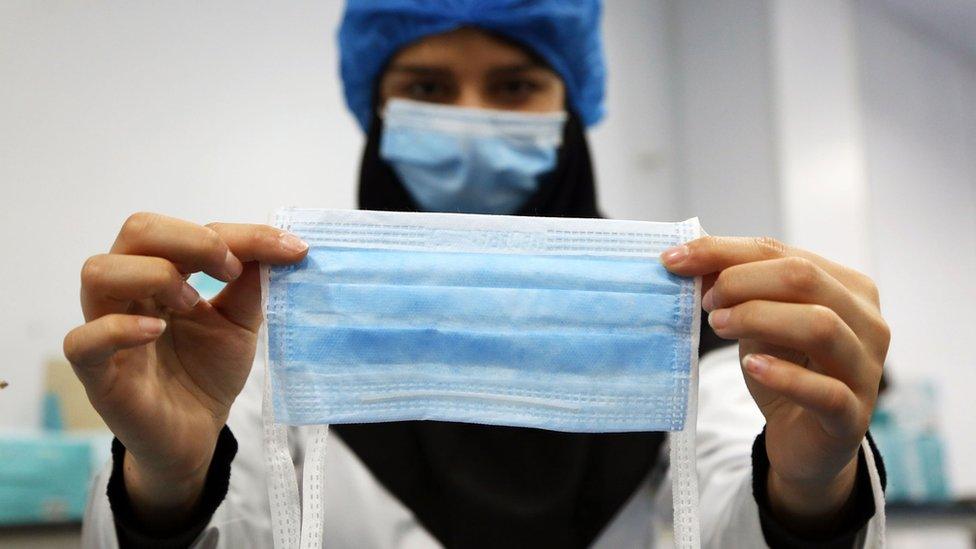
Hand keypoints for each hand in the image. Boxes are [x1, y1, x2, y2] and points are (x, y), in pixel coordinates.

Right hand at [63, 213, 307, 531]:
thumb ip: (254, 283)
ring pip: (99, 272)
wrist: (197, 435)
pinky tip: (156, 331)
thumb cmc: (209, 373)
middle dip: (192, 239)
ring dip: (156, 274)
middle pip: (136, 230)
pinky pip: (83, 340)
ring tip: (191, 302)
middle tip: (231, 270)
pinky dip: (119, 328)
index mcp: (161, 273)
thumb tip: (280, 244)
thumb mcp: (241, 322)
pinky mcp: (98, 375)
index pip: (186, 229)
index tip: (288, 251)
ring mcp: (107, 330)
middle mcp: (129, 293)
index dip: (241, 234)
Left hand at [662, 236, 888, 533]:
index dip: (723, 252)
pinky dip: (784, 375)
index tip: (673, 260)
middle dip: (741, 282)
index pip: (783, 253)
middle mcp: (867, 321)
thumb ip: (735, 287)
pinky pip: (826, 391)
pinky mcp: (853, 416)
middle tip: (705, 302)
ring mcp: (865, 369)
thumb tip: (689, 256)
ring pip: (820, 325)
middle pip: (804, 278)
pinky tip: (752, 366)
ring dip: (758, 318)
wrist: (803, 439)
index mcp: (847, 287)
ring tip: (719, 326)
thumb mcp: (758, 320)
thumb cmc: (783, 368)